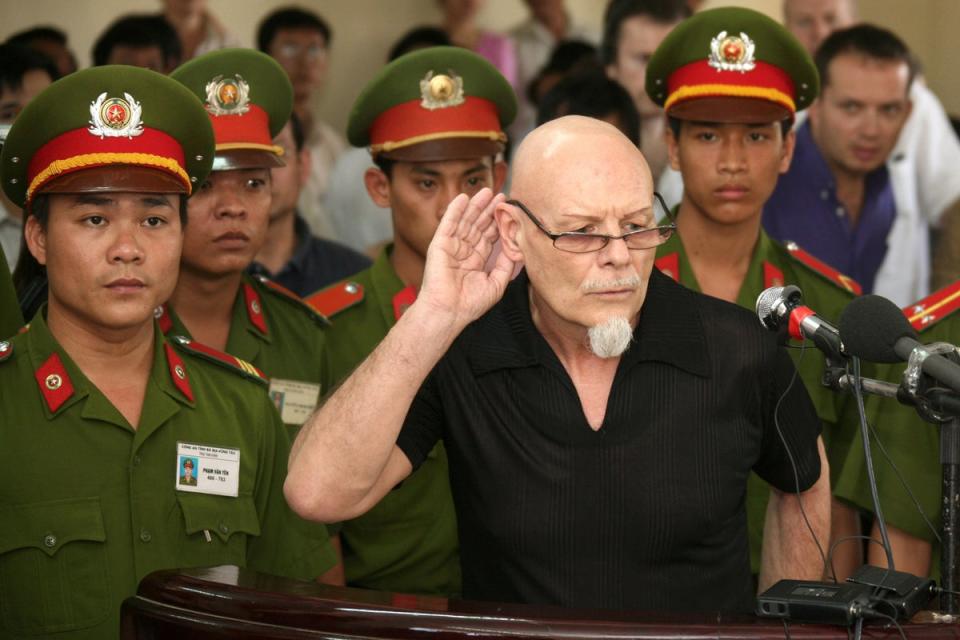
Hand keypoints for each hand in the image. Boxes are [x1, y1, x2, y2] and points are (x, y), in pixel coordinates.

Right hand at [417, 188, 515, 328]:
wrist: (449, 312)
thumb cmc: (470, 304)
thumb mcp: (496, 283)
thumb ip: (505, 264)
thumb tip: (516, 248)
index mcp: (476, 260)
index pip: (489, 236)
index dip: (498, 222)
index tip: (508, 210)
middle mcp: (464, 251)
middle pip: (478, 225)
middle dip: (489, 210)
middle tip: (500, 194)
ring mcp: (451, 247)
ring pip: (465, 221)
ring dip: (475, 206)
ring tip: (486, 191)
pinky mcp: (439, 244)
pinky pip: (448, 224)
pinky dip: (455, 210)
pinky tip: (463, 198)